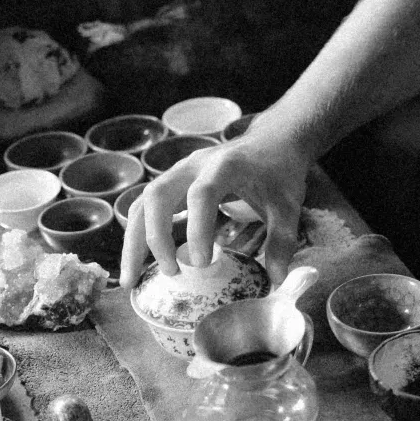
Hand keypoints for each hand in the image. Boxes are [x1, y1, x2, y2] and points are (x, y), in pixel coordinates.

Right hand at [120, 123, 311, 288]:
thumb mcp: (288, 205)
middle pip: (158, 196)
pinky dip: (138, 236)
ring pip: (143, 203)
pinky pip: (145, 208)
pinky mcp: (171, 184)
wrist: (271, 141)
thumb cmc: (278, 172)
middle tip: (169, 273)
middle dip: (156, 238)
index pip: (202, 194)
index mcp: (225, 166)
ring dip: (134, 241)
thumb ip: (282, 241)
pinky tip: (138, 264)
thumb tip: (276, 279)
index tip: (200, 263)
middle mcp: (193, 166)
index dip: (197, 228)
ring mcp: (177, 173)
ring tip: (131, 279)